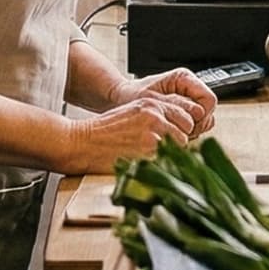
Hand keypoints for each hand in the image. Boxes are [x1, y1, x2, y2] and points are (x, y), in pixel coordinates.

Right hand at [70, 93, 202, 173]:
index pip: (185, 115)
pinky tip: (149, 166)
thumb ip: (155, 117)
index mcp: (152, 104)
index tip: (179, 139)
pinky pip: (168, 159)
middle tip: (169, 153)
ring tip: (157, 160)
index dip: (184, 130)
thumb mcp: (132, 113)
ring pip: (181, 146)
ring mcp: (153, 132)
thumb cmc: (105, 132)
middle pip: (186, 131)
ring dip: (173, 155)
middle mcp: (155, 115)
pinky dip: (163, 165)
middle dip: (181, 144)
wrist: (82, 141)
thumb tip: (176, 130)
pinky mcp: (147, 150)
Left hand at [112, 67, 216, 136]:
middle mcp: (190, 89)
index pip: (209, 99)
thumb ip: (176, 105)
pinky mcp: (185, 113)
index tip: (188, 126)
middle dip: (196, 126)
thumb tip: (197, 113)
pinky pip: (196, 127)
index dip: (202, 115)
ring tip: (173, 132)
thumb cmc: (133, 97)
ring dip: (192, 131)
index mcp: (184, 78)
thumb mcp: (152, 101)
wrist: (122, 100)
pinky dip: (187, 134)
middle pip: (209, 112)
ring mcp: (189, 102)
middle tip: (177, 132)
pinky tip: (173, 134)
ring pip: (205, 122)